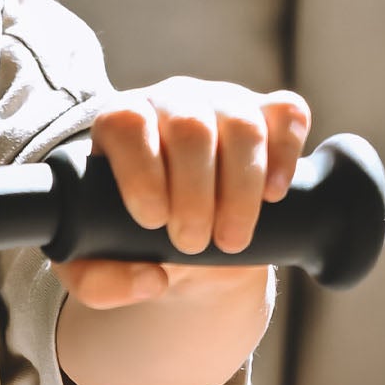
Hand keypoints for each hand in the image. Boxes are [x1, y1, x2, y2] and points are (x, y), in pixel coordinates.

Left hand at [61, 79, 311, 308]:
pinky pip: (287, 114)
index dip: (141, 171)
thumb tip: (150, 280)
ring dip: (240, 189)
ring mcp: (223, 102)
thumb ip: (99, 282)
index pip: (127, 123)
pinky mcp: (267, 113)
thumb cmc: (132, 239)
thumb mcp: (97, 264)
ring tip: (231, 240)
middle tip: (191, 245)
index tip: (152, 221)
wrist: (183, 239)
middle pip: (189, 126)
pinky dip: (284, 155)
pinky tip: (273, 196)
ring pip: (241, 124)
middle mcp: (172, 102)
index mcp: (121, 124)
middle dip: (194, 195)